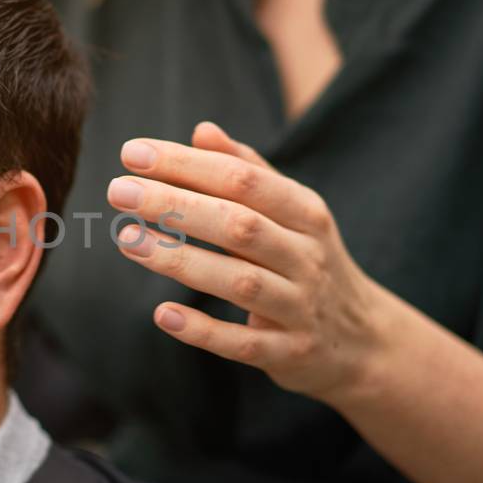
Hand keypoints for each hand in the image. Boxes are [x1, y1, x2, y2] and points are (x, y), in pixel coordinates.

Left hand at [106, 120, 393, 408]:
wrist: (364, 341)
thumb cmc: (308, 262)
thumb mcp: (293, 213)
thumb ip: (249, 170)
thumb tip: (202, 130)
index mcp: (306, 213)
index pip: (242, 179)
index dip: (187, 164)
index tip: (132, 154)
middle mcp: (307, 256)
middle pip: (239, 224)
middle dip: (175, 204)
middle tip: (118, 191)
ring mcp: (300, 307)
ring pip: (239, 281)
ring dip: (180, 259)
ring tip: (127, 239)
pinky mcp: (289, 352)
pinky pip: (242, 343)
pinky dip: (202, 331)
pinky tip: (162, 315)